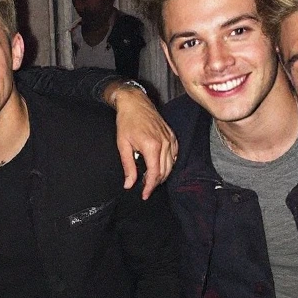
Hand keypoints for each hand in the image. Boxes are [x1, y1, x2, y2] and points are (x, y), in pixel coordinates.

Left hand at [109, 84, 176, 199]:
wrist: (134, 102)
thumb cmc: (127, 121)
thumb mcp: (123, 145)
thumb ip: (128, 166)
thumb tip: (129, 184)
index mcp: (152, 146)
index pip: (155, 174)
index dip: (150, 187)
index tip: (144, 194)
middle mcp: (164, 143)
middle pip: (165, 171)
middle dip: (156, 182)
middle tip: (145, 188)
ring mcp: (169, 139)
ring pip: (171, 164)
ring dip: (162, 174)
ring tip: (151, 179)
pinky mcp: (171, 135)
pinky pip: (174, 154)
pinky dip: (169, 163)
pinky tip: (161, 166)